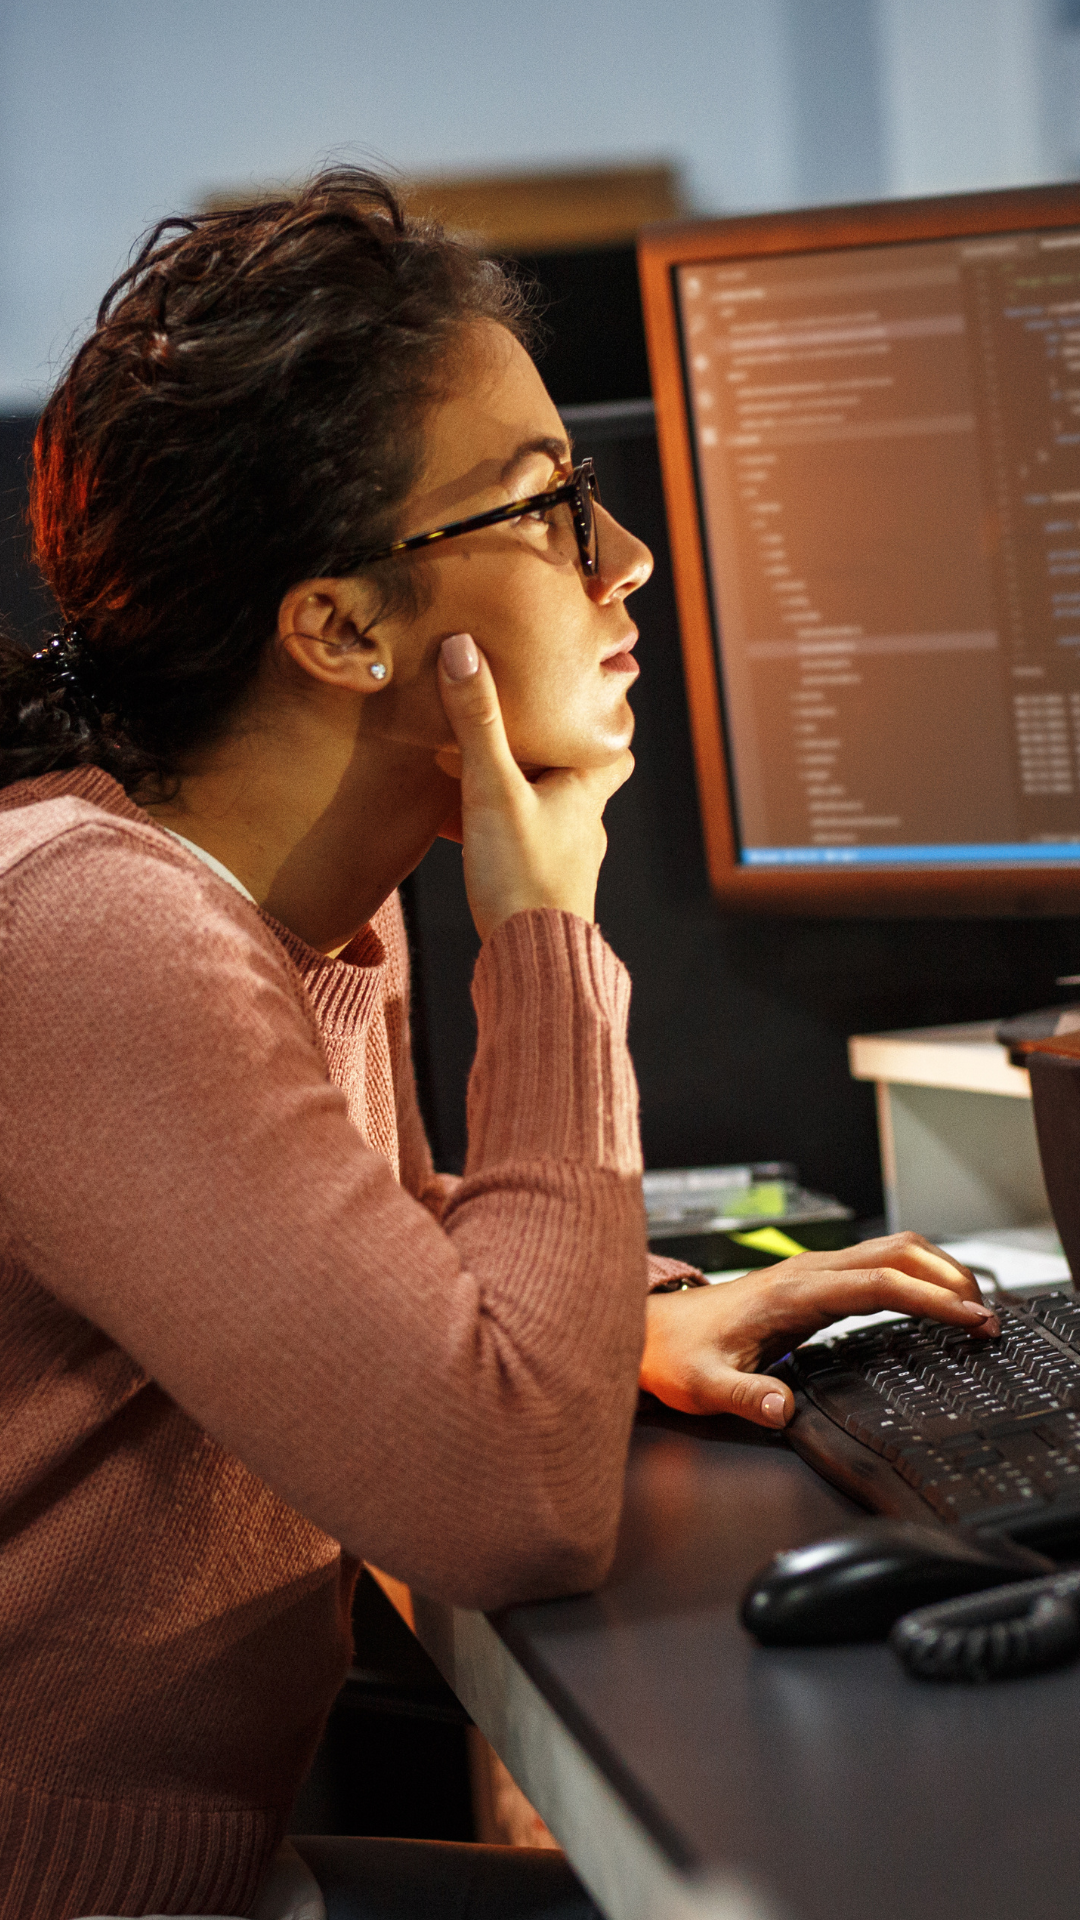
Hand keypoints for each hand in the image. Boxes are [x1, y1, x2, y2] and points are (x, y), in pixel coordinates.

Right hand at [436, 632, 632, 940]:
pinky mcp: (539, 892)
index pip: (614, 751)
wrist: (530, 962)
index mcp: (586, 793)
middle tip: (517, 735)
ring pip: (548, 816)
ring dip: (520, 797)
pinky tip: (467, 835)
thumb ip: (477, 722)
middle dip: (549, 759)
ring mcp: (565, 863)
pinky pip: (523, 850)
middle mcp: (584, 827)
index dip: (602, 726)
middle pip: (576, 781)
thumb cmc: (523, 876)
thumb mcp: (493, 789)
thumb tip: (462, 649)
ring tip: (477, 777)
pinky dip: (501, 835)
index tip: (580, 702)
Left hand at [640, 1231, 1000, 1428]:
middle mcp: (808, 1273)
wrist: (653, 1333)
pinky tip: (929, 1300)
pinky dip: (914, 1275)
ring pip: (889, 1250)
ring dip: (935, 1269)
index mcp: (793, 1292)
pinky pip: (876, 1265)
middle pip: (896, 1253)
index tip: (969, 1317)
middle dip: (948, 1277)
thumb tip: (782, 1407)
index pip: (879, 1283)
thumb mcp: (704, 1386)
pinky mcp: (812, 1283)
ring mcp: (812, 1273)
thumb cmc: (678, 1356)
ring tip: (972, 1305)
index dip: (931, 1297)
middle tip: (986, 1315)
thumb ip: (745, 1396)